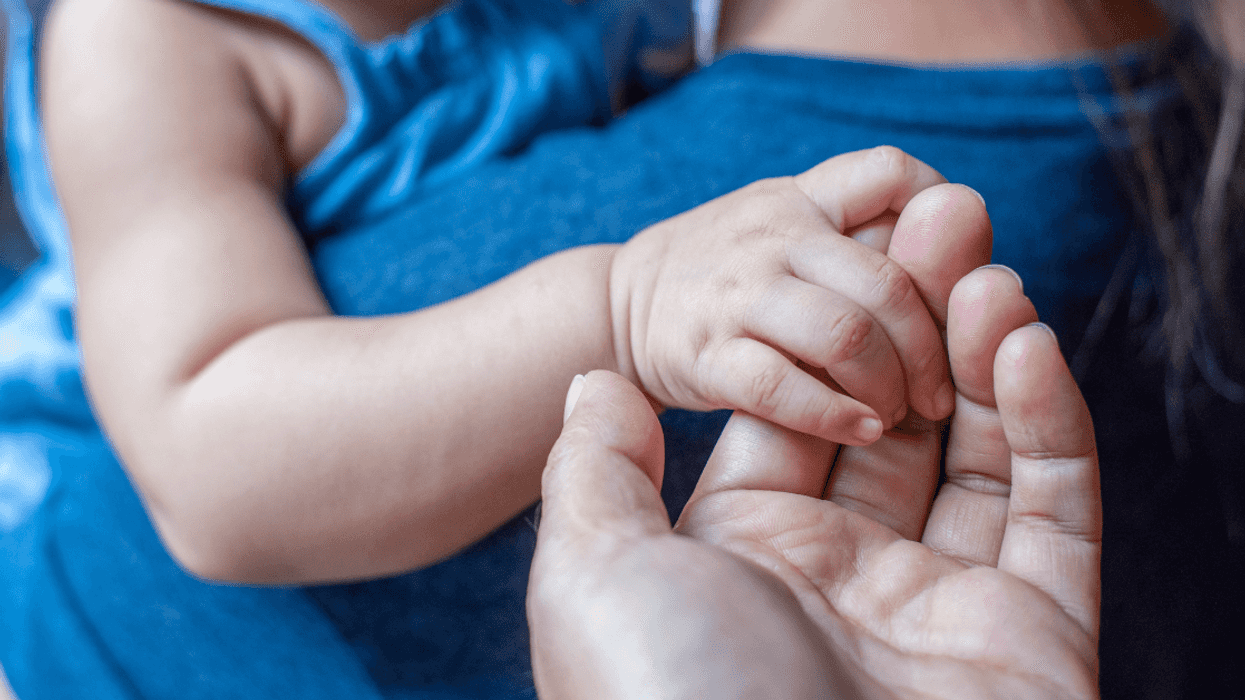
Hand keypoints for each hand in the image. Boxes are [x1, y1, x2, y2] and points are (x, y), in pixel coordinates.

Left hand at [528, 267, 1100, 698]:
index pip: (801, 413)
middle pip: (894, 419)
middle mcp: (844, 575)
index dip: (827, 332)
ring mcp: (940, 604)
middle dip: (917, 318)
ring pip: (977, 454)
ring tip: (986, 261)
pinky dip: (1048, 423)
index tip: (859, 248)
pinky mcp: (1030, 634)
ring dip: (984, 351)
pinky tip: (1023, 342)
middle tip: (946, 220)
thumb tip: (588, 384)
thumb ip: (595, 475)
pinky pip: (1050, 512)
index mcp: (748, 554)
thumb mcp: (596, 576)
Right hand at [609, 147, 978, 444]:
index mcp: (801, 198)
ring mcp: (738, 294)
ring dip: (890, 385)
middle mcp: (774, 236)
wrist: (619, 304)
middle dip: (933, 346)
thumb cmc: (727, 271)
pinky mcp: (706, 355)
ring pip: (846, 335)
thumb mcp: (784, 223)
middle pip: (888, 281)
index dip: (941, 219)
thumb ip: (860, 230)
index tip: (956, 285)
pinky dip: (833, 415)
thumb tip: (962, 258)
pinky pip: (781, 387)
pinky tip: (860, 430)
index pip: (889, 175)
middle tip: (943, 391)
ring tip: (898, 414)